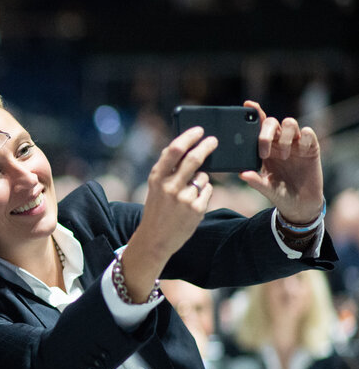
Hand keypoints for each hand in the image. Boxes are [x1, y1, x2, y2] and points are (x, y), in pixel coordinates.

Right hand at [120, 127, 217, 301]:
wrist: (155, 239)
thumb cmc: (157, 209)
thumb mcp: (155, 187)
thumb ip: (167, 169)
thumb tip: (184, 146)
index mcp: (156, 178)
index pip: (174, 150)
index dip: (188, 137)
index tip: (198, 130)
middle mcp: (169, 187)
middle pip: (194, 159)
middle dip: (206, 146)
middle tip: (214, 140)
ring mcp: (184, 199)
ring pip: (203, 176)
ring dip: (201, 178)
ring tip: (189, 192)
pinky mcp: (196, 210)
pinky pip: (208, 191)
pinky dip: (204, 193)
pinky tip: (193, 203)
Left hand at [239, 100, 323, 222]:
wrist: (300, 204)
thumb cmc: (279, 193)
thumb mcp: (266, 188)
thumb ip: (255, 180)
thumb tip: (242, 173)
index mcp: (265, 148)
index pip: (259, 125)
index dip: (255, 113)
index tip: (247, 105)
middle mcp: (280, 142)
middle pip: (273, 122)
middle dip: (266, 132)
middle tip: (264, 152)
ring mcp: (296, 144)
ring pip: (291, 123)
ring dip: (284, 137)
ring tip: (284, 156)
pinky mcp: (311, 148)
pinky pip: (308, 133)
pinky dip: (304, 137)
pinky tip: (301, 149)